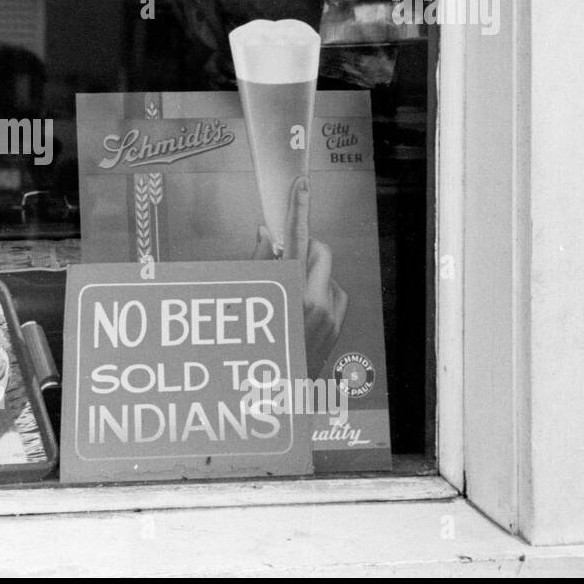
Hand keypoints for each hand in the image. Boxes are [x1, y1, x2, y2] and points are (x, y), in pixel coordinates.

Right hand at [250, 176, 347, 375]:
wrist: (269, 397)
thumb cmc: (252, 351)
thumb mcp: (245, 301)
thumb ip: (258, 263)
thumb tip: (266, 234)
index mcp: (293, 293)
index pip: (298, 238)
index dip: (299, 208)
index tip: (301, 186)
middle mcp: (318, 304)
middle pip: (321, 253)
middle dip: (305, 250)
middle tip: (284, 261)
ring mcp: (331, 319)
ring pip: (329, 276)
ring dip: (312, 276)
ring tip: (287, 295)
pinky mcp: (337, 330)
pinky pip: (335, 298)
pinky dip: (320, 295)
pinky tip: (300, 311)